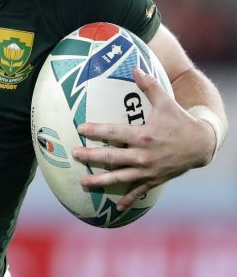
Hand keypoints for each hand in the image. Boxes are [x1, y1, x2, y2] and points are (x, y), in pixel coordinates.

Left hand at [72, 68, 215, 209]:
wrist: (202, 145)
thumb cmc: (180, 121)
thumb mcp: (166, 102)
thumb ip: (149, 86)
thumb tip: (135, 68)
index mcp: (144, 136)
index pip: (114, 133)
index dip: (96, 131)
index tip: (80, 129)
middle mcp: (144, 155)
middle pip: (113, 158)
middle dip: (92, 157)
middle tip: (74, 155)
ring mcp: (149, 170)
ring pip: (121, 177)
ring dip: (101, 182)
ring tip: (83, 183)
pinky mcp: (154, 180)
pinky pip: (139, 191)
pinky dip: (128, 199)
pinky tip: (116, 208)